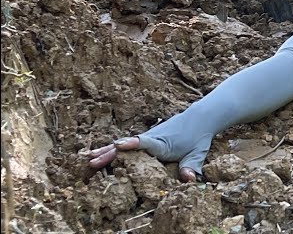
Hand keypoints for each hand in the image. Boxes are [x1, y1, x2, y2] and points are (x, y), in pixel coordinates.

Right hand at [84, 127, 212, 181]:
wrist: (199, 118)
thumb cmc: (198, 138)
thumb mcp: (198, 153)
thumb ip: (192, 167)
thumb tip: (189, 179)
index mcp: (162, 144)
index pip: (146, 143)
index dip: (133, 144)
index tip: (118, 145)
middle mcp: (151, 139)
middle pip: (127, 147)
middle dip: (110, 154)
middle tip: (92, 162)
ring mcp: (146, 137)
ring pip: (123, 145)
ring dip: (106, 152)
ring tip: (88, 158)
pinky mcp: (144, 138)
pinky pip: (125, 144)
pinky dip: (111, 149)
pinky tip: (98, 153)